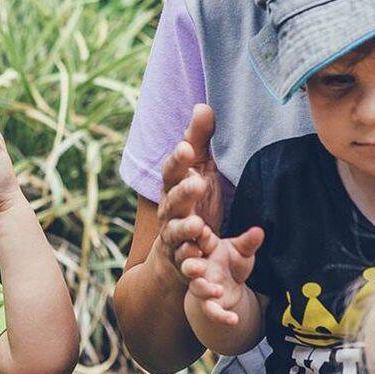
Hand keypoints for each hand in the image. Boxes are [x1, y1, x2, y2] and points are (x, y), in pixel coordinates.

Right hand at [157, 105, 224, 275]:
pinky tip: (199, 265)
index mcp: (174, 188)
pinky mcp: (183, 264)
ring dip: (185, 230)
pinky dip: (192, 267)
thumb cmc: (190, 203)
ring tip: (199, 227)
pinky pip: (186, 266)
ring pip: (177, 234)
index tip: (186, 147)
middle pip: (174, 201)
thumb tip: (203, 105)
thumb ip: (199, 142)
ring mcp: (175, 239)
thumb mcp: (198, 171)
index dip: (178, 160)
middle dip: (184, 192)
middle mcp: (170, 212)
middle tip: (198, 183)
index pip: (172, 171)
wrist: (175, 253)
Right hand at [180, 224, 263, 326]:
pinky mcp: (208, 304)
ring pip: (197, 288)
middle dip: (191, 264)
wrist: (228, 284)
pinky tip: (234, 320)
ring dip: (205, 289)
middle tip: (197, 265)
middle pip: (188, 264)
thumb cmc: (231, 260)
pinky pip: (211, 311)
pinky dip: (221, 317)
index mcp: (205, 249)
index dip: (199, 236)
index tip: (204, 231)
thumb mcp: (242, 250)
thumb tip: (260, 231)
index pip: (198, 240)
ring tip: (218, 291)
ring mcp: (202, 286)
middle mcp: (200, 266)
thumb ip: (249, 242)